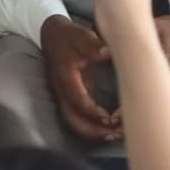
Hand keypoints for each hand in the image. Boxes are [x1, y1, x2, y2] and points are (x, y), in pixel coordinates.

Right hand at [36, 12, 121, 144]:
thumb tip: (106, 51)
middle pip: (73, 120)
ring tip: (116, 134)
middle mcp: (62, 91)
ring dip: (94, 132)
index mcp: (65, 77)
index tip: (109, 118)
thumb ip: (93, 44)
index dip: (91, 111)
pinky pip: (79, 118)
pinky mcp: (71, 99)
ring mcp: (65, 97)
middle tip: (115, 133)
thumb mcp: (81, 35)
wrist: (53, 36)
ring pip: (76, 123)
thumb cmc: (69, 36)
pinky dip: (93, 126)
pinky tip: (110, 127)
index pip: (76, 100)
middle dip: (94, 131)